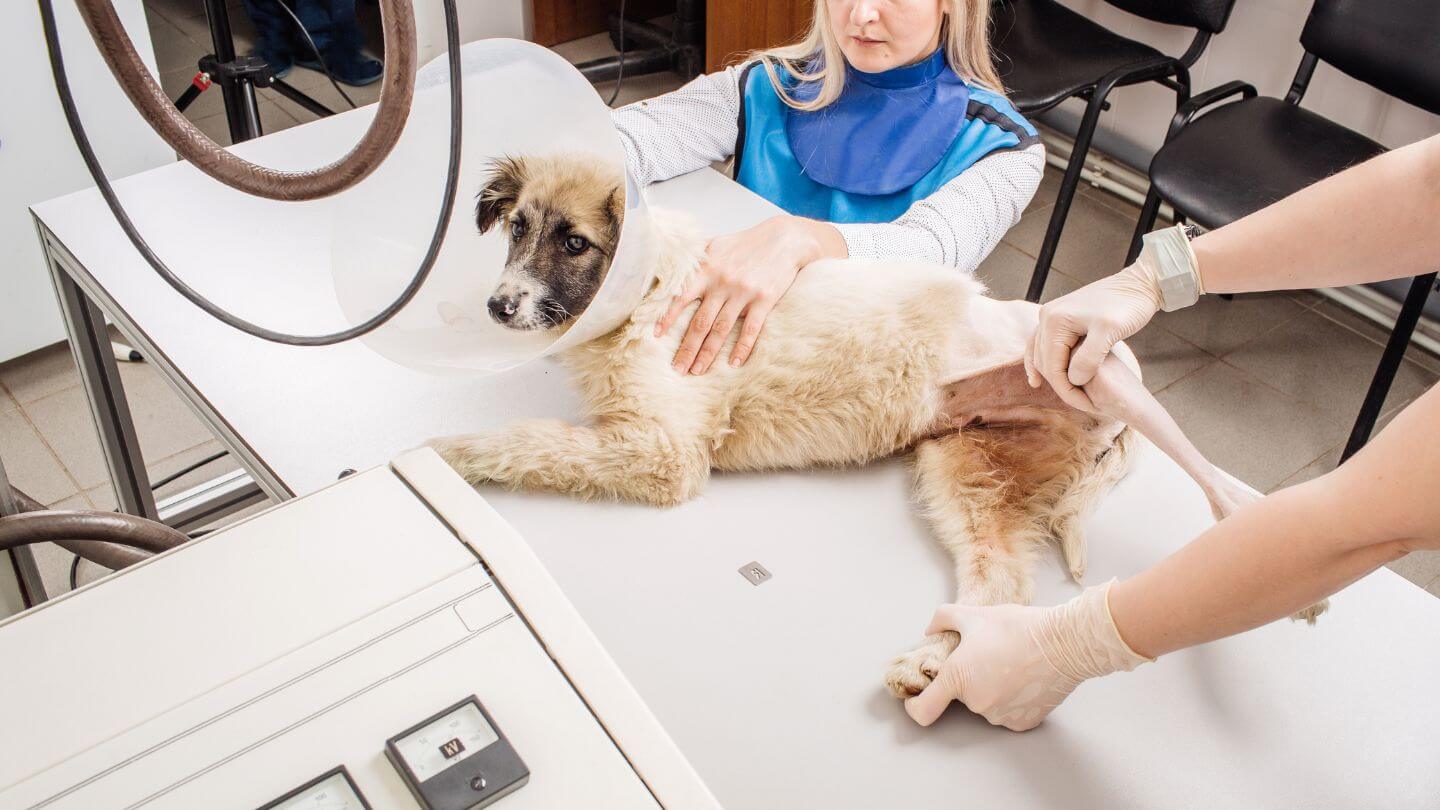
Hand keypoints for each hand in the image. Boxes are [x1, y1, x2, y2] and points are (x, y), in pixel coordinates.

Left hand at [657, 215, 842, 373]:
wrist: (784, 239)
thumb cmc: (747, 244)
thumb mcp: (717, 245)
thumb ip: (696, 262)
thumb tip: (672, 276)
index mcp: (707, 269)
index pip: (680, 297)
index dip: (667, 317)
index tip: (656, 336)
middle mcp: (722, 282)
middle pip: (700, 322)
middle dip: (686, 348)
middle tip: (677, 369)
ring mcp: (743, 293)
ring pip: (721, 330)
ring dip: (708, 354)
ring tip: (697, 370)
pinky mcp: (764, 300)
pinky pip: (750, 330)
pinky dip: (742, 348)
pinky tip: (734, 363)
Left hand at [905, 582, 1150, 730]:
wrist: (1066, 643)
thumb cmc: (1020, 627)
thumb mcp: (975, 614)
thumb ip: (943, 619)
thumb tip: (930, 629)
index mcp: (958, 679)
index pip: (922, 711)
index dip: (915, 705)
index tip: (918, 698)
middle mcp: (977, 703)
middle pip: (960, 698)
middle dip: (968, 680)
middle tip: (987, 657)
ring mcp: (1001, 716)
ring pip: (985, 705)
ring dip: (991, 689)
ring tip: (1010, 664)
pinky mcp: (1023, 723)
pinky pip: (1007, 713)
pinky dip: (1011, 700)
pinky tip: (1024, 679)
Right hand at [1024, 264, 1163, 410]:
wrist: (1139, 284)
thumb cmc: (1128, 305)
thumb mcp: (1110, 332)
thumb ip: (1089, 358)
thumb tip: (1073, 380)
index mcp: (1054, 321)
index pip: (1053, 367)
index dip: (1068, 391)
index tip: (1089, 406)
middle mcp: (1046, 317)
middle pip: (1045, 363)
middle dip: (1063, 387)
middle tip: (1086, 404)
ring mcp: (1051, 317)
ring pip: (1042, 356)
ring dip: (1053, 378)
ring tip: (1070, 396)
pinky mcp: (1060, 319)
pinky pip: (1045, 346)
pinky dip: (1045, 363)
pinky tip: (1042, 378)